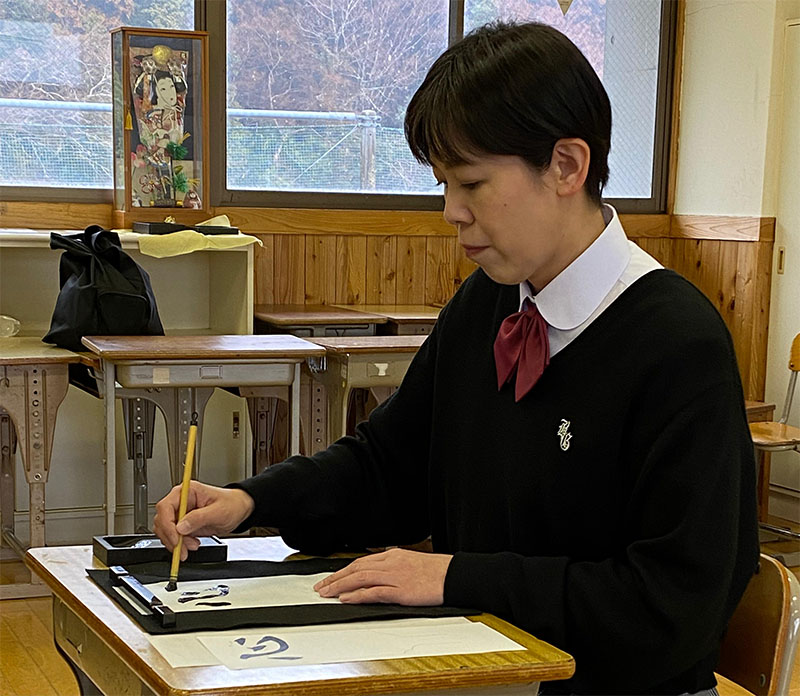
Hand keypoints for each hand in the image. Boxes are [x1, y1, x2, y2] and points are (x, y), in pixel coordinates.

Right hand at [153, 481, 254, 560]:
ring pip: (165, 531)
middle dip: (171, 537)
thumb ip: (199, 518)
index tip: (176, 539)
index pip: (165, 506)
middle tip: (183, 549)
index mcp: (187, 492)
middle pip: (162, 520)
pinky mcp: (183, 524)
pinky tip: (192, 544)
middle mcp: (180, 501)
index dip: (167, 525)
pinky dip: (179, 544)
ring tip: (192, 546)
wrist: (239, 510)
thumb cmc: (232, 504)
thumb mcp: (219, 511)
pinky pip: (172, 536)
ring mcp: (181, 513)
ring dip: (175, 543)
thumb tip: (181, 527)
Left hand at [313, 548, 452, 605]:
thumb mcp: (411, 562)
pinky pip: (374, 592)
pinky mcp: (401, 591)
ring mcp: (395, 576)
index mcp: (392, 555)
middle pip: (356, 568)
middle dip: (336, 578)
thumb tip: (379, 573)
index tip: (331, 578)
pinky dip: (358, 595)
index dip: (343, 571)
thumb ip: (393, 566)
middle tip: (321, 587)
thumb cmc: (436, 571)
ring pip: (361, 578)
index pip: (361, 562)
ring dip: (341, 586)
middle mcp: (390, 563)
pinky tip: (347, 598)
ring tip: (327, 593)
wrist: (453, 575)